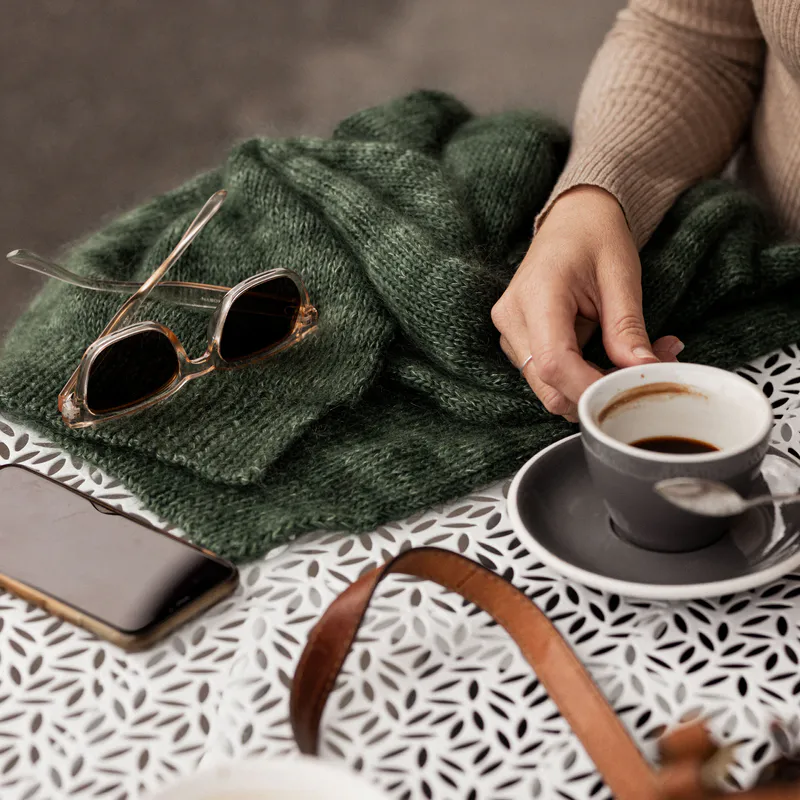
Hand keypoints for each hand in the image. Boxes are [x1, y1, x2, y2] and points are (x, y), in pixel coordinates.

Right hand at [491, 186, 682, 420]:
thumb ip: (628, 328)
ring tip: (631, 362)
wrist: (572, 218)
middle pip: (548, 387)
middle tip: (641, 375)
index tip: (629, 393)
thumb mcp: (621, 277)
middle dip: (595, 394)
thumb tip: (645, 372)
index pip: (555, 362)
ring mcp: (510, 332)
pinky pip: (548, 377)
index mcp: (537, 295)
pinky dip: (582, 379)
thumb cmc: (596, 237)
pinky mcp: (518, 341)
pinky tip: (608, 360)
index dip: (590, 388)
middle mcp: (512, 318)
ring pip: (548, 389)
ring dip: (591, 389)